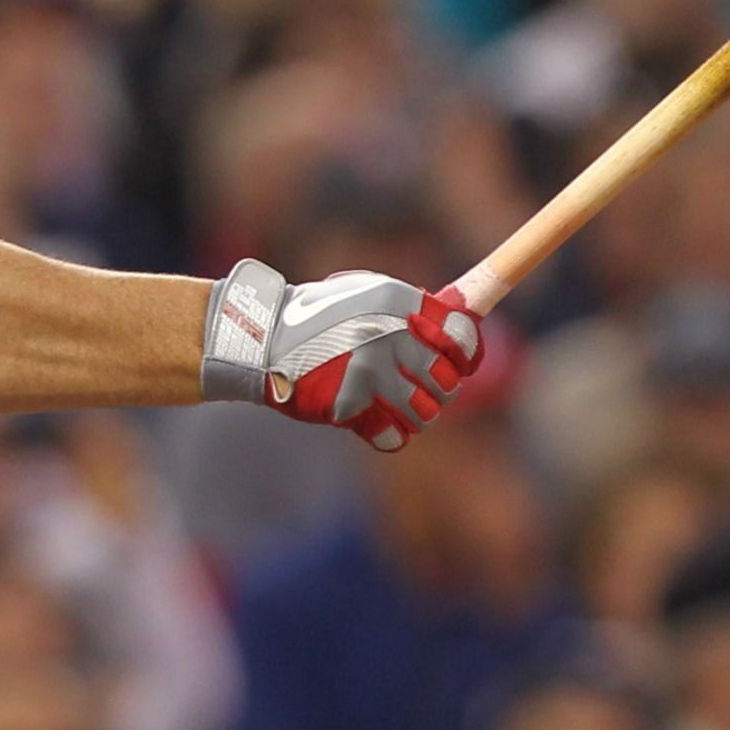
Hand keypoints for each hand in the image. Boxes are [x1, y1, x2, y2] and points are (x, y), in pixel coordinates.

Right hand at [200, 261, 482, 451]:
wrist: (262, 337)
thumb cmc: (318, 315)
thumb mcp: (366, 293)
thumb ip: (411, 309)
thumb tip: (461, 329)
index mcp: (399, 302)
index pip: (463, 336)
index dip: (466, 355)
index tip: (460, 364)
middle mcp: (390, 335)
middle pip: (447, 382)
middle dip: (438, 390)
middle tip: (422, 389)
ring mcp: (370, 371)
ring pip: (424, 414)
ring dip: (414, 416)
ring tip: (397, 407)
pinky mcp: (350, 405)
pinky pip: (393, 437)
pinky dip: (387, 434)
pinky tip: (374, 423)